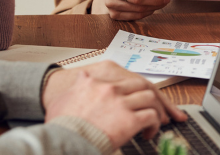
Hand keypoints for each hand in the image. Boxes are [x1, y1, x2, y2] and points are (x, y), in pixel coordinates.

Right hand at [43, 64, 186, 146]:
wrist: (62, 141)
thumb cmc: (60, 127)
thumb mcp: (63, 99)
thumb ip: (77, 86)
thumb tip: (82, 78)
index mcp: (95, 82)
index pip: (124, 80)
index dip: (135, 90)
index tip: (139, 98)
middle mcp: (110, 88)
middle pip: (142, 85)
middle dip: (153, 98)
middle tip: (158, 108)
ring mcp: (121, 103)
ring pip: (151, 99)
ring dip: (156, 111)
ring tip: (155, 121)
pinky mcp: (130, 119)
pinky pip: (151, 117)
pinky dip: (154, 125)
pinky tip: (148, 133)